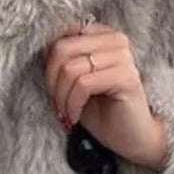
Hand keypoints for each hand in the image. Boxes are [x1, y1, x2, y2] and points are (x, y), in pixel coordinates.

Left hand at [42, 21, 168, 170]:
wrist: (130, 139)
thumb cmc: (101, 110)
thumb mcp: (73, 81)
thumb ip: (62, 60)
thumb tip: (43, 49)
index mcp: (103, 35)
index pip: (62, 35)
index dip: (48, 62)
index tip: (50, 86)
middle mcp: (115, 40)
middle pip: (63, 49)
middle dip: (50, 80)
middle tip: (54, 103)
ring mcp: (123, 57)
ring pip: (71, 68)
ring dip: (60, 96)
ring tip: (64, 112)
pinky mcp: (126, 77)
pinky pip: (84, 84)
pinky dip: (72, 104)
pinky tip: (73, 117)